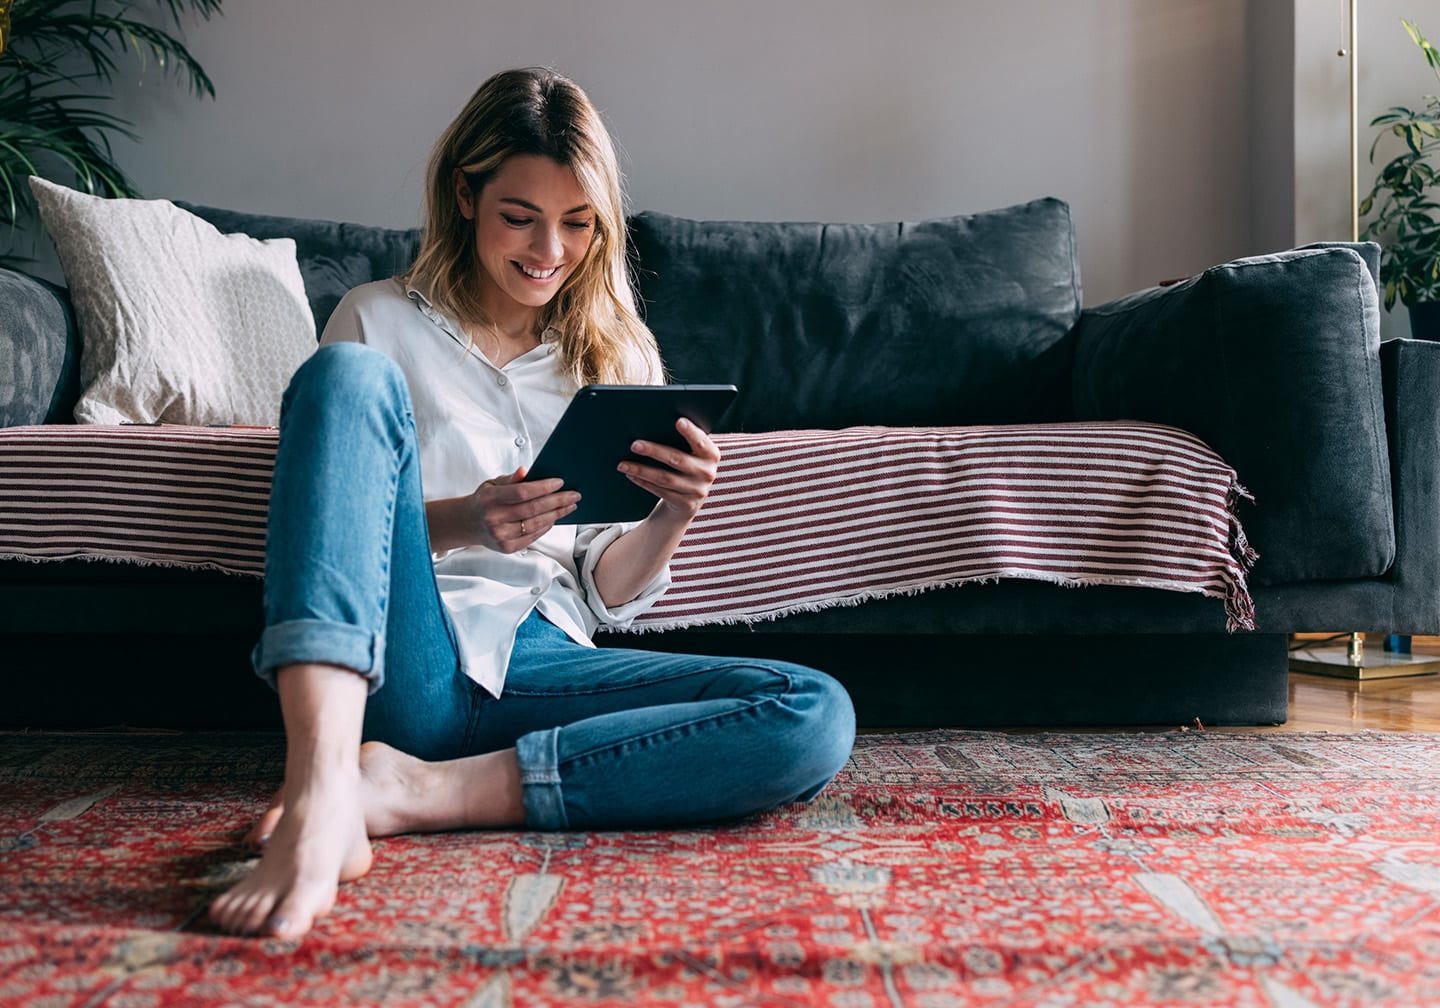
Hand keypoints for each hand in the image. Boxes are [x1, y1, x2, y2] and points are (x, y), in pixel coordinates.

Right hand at [465, 467, 579, 552]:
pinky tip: (554, 518)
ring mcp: (500, 535)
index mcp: (489, 498)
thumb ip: (510, 479)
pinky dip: (546, 527)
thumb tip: (526, 471)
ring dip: (556, 514)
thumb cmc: (485, 500)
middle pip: (533, 509)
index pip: (521, 492)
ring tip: (569, 506)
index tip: (560, 482)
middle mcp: (493, 518)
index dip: (543, 487)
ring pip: (535, 524)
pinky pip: (532, 537)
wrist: (468, 523)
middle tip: (574, 495)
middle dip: (557, 501)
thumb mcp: (492, 484)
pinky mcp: (507, 548)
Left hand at [618, 418, 720, 521]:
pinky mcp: (686, 504)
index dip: (691, 432)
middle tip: (634, 444)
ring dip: (642, 470)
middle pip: (677, 459)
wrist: (691, 499)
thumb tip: (653, 426)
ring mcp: (697, 490)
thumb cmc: (687, 466)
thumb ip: (683, 441)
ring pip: (665, 478)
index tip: (678, 421)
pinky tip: (631, 475)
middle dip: (654, 451)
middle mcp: (707, 472)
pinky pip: (660, 492)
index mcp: (711, 454)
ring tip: (623, 464)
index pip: (701, 441)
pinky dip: (643, 482)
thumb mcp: (693, 453)